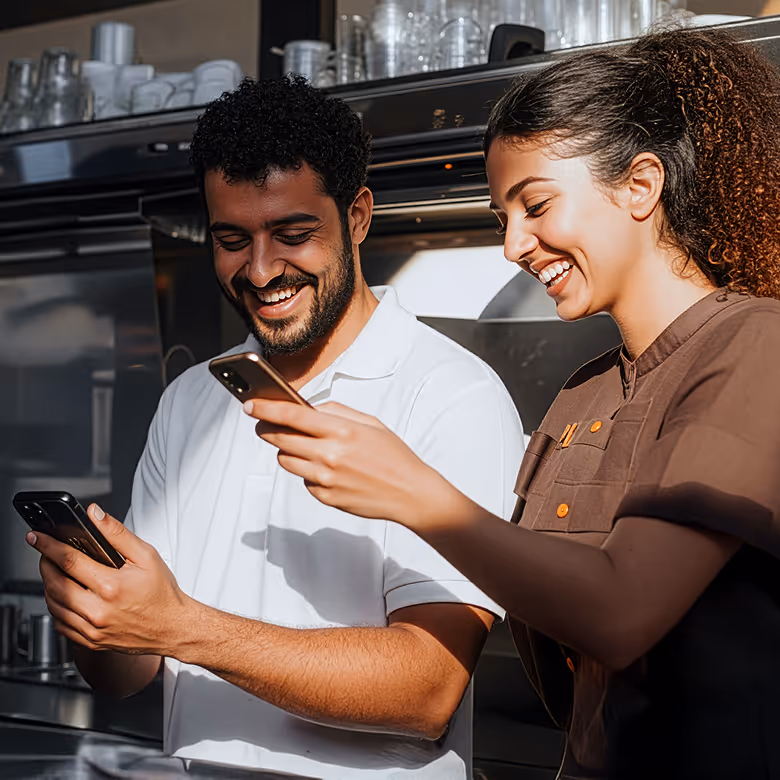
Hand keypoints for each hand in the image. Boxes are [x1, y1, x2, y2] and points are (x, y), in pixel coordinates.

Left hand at [29, 505, 192, 655]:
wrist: (172, 627)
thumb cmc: (161, 592)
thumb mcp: (146, 555)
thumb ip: (117, 533)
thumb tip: (95, 515)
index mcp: (111, 586)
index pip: (69, 560)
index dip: (48, 546)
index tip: (37, 537)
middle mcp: (99, 610)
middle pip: (54, 584)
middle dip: (45, 564)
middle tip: (46, 553)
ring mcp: (92, 629)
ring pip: (53, 606)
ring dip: (48, 585)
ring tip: (54, 572)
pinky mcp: (90, 641)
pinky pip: (60, 624)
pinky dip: (55, 608)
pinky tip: (64, 597)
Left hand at [243, 399, 454, 527]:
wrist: (410, 493)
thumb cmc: (393, 455)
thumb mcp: (369, 423)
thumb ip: (336, 412)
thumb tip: (308, 409)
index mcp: (341, 431)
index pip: (291, 416)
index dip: (266, 409)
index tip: (250, 405)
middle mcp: (329, 455)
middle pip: (280, 439)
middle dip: (267, 429)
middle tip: (263, 424)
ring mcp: (325, 479)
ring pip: (286, 460)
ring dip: (288, 451)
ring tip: (306, 447)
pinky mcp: (325, 497)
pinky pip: (304, 480)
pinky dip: (308, 472)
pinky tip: (329, 470)